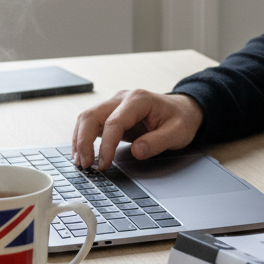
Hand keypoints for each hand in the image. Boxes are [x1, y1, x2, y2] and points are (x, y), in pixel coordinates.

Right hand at [71, 90, 203, 169]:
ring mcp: (115, 104)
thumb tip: (137, 151)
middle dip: (83, 141)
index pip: (114, 122)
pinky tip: (83, 154)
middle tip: (85, 165)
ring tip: (80, 162)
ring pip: (86, 118)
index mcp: (138, 100)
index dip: (105, 145)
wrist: (184, 109)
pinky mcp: (112, 113)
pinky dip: (83, 138)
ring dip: (79, 140)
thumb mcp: (178, 133)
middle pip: (92, 115)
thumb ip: (157, 142)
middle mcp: (122, 98)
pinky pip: (91, 123)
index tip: (103, 165)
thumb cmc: (181, 119)